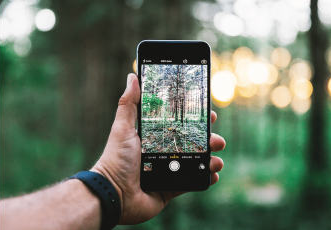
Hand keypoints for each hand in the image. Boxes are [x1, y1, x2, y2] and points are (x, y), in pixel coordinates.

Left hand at [91, 73, 224, 224]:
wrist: (113, 194)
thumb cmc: (116, 159)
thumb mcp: (123, 128)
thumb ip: (129, 103)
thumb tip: (133, 76)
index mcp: (155, 138)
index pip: (180, 125)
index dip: (196, 120)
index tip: (210, 115)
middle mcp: (164, 153)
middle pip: (193, 143)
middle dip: (209, 139)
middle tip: (217, 139)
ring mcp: (169, 171)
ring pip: (197, 162)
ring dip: (211, 159)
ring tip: (216, 159)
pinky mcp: (171, 189)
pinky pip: (193, 183)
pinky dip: (205, 178)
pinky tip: (213, 174)